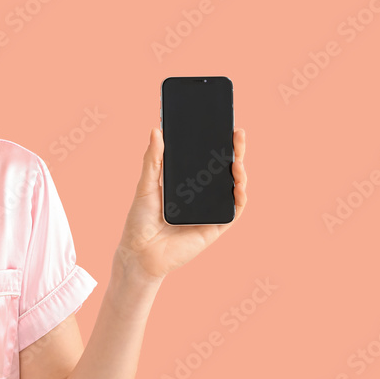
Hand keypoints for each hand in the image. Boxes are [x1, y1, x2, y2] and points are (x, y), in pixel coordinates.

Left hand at [115, 128, 247, 281]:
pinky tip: (238, 185)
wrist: (139, 252)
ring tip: (237, 158)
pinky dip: (239, 197)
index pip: (205, 160)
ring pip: (233, 188)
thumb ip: (153, 160)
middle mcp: (201, 196)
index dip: (216, 144)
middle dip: (234, 152)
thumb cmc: (140, 221)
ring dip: (240, 172)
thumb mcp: (145, 186)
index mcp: (186, 184)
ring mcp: (209, 211)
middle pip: (223, 171)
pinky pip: (233, 211)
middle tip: (237, 134)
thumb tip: (156, 130)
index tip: (222, 125)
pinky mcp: (214, 228)